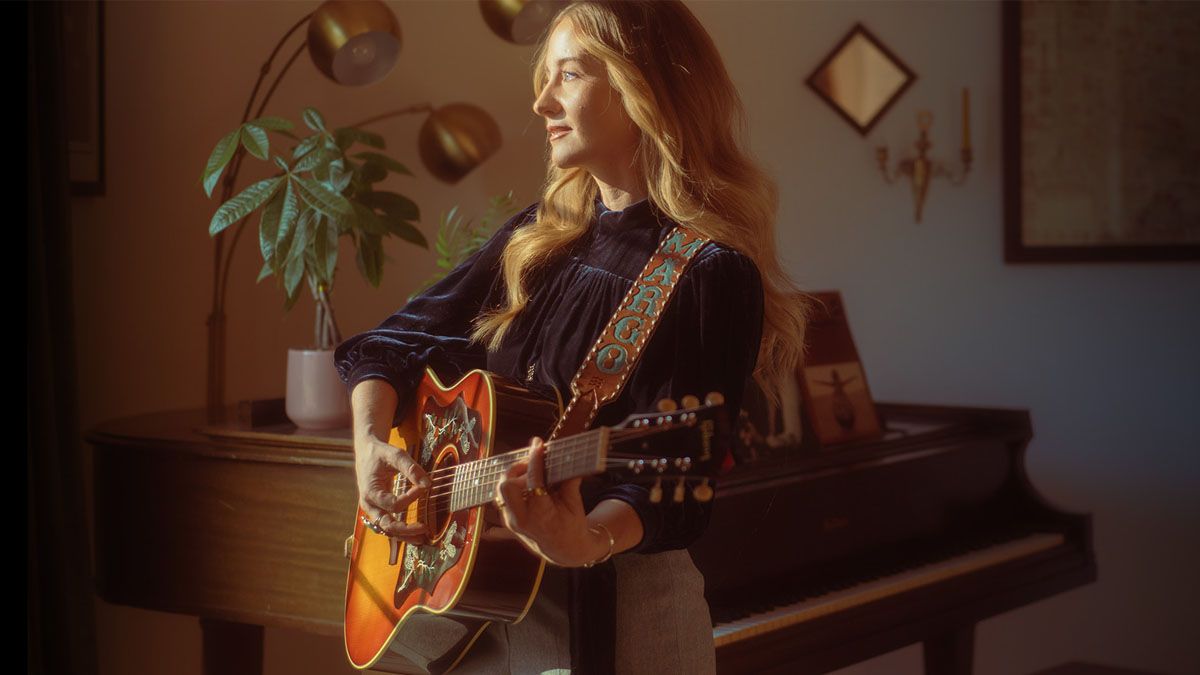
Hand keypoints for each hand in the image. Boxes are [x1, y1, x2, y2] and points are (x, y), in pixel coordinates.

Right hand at [354, 433, 430, 544]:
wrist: (366, 453)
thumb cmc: (380, 453)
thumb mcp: (395, 455)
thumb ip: (411, 468)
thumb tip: (428, 484)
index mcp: (370, 492)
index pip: (393, 504)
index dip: (411, 498)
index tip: (424, 487)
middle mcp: (369, 505)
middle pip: (387, 525)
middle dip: (406, 529)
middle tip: (425, 528)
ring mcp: (372, 510)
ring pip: (387, 530)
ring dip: (404, 536)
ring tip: (422, 539)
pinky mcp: (377, 510)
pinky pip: (388, 525)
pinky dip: (401, 532)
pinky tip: (415, 535)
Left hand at [494, 436, 608, 566]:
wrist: (563, 550)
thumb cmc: (572, 525)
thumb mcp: (574, 504)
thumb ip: (569, 481)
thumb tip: (568, 456)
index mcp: (541, 517)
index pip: (533, 482)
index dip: (535, 460)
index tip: (538, 443)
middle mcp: (522, 520)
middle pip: (506, 486)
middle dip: (517, 469)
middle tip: (532, 462)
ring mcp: (511, 521)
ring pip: (501, 490)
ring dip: (514, 476)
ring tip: (531, 472)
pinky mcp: (507, 519)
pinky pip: (503, 496)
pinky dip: (513, 484)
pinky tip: (527, 480)